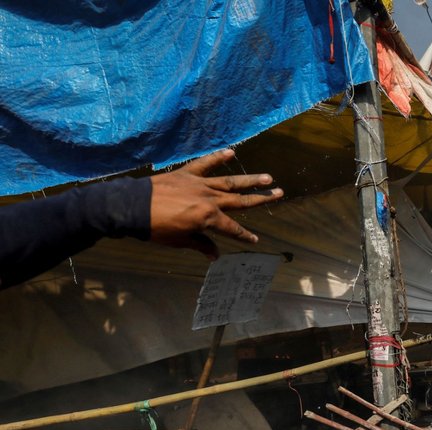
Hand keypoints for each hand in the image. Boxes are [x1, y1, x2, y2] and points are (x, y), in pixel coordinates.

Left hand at [149, 149, 282, 259]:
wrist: (132, 207)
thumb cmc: (156, 229)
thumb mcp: (180, 241)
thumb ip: (200, 245)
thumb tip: (215, 255)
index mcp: (208, 218)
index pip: (232, 229)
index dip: (244, 235)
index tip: (255, 239)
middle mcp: (209, 199)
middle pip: (240, 200)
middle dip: (261, 198)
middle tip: (279, 193)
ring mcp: (199, 184)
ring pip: (229, 182)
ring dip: (250, 179)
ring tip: (267, 176)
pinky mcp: (187, 174)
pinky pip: (205, 164)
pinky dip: (217, 157)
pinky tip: (231, 152)